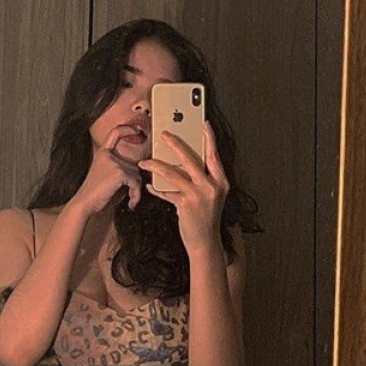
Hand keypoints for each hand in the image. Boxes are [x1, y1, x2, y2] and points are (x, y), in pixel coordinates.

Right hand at [68, 125, 143, 217]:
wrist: (84, 202)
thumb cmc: (93, 193)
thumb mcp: (103, 174)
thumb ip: (116, 168)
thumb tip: (136, 172)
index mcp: (103, 153)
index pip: (115, 133)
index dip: (127, 128)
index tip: (137, 129)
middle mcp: (108, 155)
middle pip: (132, 164)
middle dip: (135, 182)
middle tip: (132, 194)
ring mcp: (114, 163)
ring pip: (136, 174)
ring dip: (136, 190)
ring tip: (131, 200)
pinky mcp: (119, 173)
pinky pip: (135, 182)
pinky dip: (136, 194)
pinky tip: (131, 202)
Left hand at [137, 120, 229, 250]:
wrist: (205, 241)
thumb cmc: (206, 217)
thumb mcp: (212, 196)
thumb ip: (203, 179)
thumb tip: (184, 163)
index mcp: (221, 182)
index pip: (214, 155)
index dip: (209, 139)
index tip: (203, 124)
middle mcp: (211, 186)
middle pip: (190, 159)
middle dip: (174, 144)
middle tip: (163, 135)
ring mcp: (197, 195)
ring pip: (172, 173)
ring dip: (156, 166)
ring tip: (145, 162)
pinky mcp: (184, 204)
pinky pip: (166, 192)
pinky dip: (155, 189)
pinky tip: (148, 186)